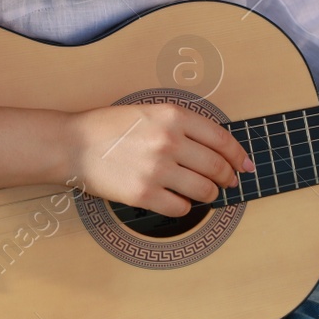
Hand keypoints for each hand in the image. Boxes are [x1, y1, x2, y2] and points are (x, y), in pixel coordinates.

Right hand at [63, 102, 253, 215]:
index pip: (222, 139)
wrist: (72, 144)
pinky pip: (180, 207)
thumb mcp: (151, 111)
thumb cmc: (111, 127)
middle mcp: (169, 141)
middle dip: (229, 177)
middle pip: (217, 167)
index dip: (239, 155)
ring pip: (204, 190)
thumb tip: (220, 148)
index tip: (247, 164)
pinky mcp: (143, 194)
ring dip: (210, 194)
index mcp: (173, 116)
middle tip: (230, 182)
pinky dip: (185, 207)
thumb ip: (184, 125)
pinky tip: (178, 200)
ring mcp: (157, 169)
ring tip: (205, 192)